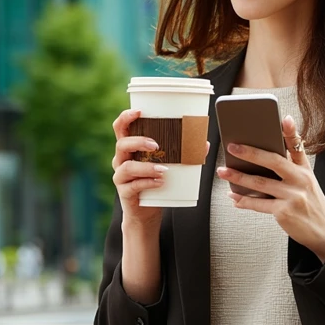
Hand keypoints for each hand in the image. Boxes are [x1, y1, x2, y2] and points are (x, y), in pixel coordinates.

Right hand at [111, 109, 209, 235]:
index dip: (126, 117)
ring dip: (146, 166)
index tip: (139, 112)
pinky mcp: (124, 192)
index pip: (121, 128)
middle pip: (121, 143)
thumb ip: (182, 154)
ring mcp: (121, 177)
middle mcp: (121, 160)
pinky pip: (133, 186)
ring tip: (163, 169)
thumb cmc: (156, 184)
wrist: (146, 213)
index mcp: (129, 148)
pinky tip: (160, 182)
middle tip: (156, 144)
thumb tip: (204, 144)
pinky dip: (148, 182)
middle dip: (138, 141)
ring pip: (127, 166)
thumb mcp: (167, 166)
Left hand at [216, 115, 324, 261]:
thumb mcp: (307, 182)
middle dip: (250, 153)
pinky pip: (259, 204)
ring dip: (238, 177)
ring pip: (260, 183)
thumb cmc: (311, 204)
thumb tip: (262, 159)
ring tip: (223, 172)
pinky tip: (234, 197)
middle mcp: (300, 180)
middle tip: (232, 147)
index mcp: (305, 170)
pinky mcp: (285, 212)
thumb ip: (290, 168)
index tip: (284, 119)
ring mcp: (293, 196)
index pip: (297, 146)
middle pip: (273, 161)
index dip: (291, 132)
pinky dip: (244, 201)